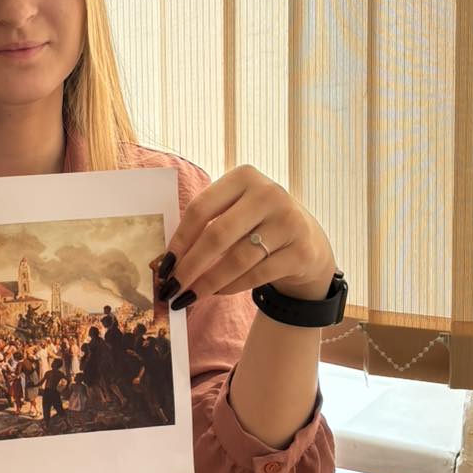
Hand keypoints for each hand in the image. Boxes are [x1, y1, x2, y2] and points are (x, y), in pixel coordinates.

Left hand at [158, 165, 336, 306]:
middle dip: (190, 265)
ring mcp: (288, 221)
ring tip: (190, 295)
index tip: (164, 264)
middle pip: (217, 234)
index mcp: (244, 177)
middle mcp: (269, 193)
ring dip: (208, 282)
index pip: (201, 208)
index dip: (179, 239)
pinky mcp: (301, 251)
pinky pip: (256, 274)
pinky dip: (231, 287)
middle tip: (172, 287)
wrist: (308, 240)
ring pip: (237, 258)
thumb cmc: (258, 225)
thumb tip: (168, 260)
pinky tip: (217, 292)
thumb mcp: (236, 210)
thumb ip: (207, 223)